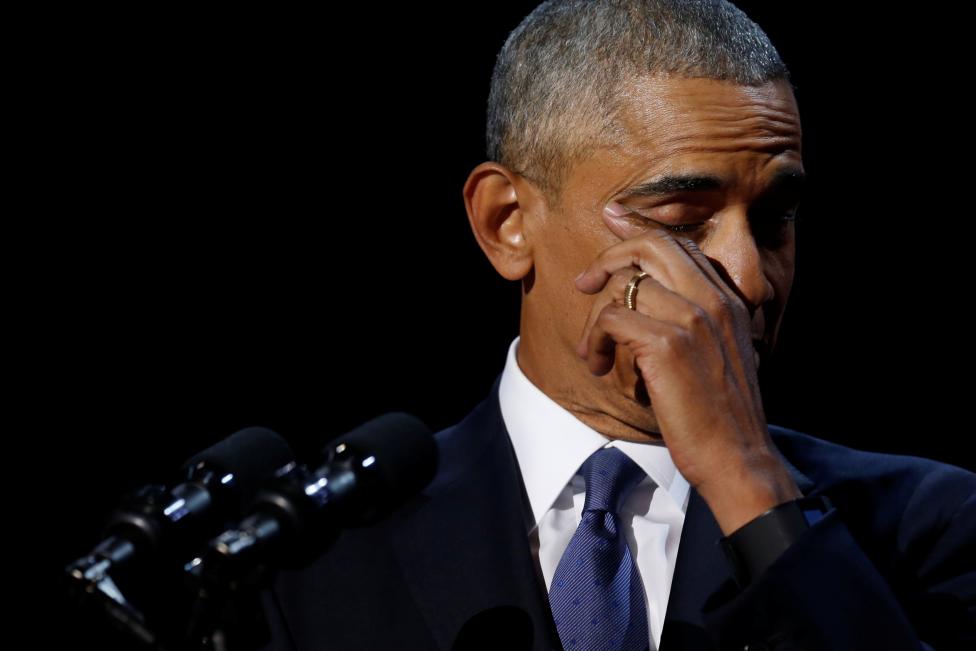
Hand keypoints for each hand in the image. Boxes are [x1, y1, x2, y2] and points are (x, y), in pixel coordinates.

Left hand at [574, 207, 800, 533]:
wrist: (738, 458)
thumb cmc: (721, 415)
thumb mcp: (719, 356)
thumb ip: (695, 321)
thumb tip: (648, 298)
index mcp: (728, 300)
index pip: (680, 244)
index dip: (639, 230)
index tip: (612, 221)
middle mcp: (713, 301)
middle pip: (652, 246)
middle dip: (610, 256)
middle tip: (584, 282)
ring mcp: (692, 320)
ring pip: (624, 287)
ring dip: (597, 321)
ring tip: (596, 353)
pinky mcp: (668, 345)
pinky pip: (613, 318)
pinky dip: (597, 342)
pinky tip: (601, 366)